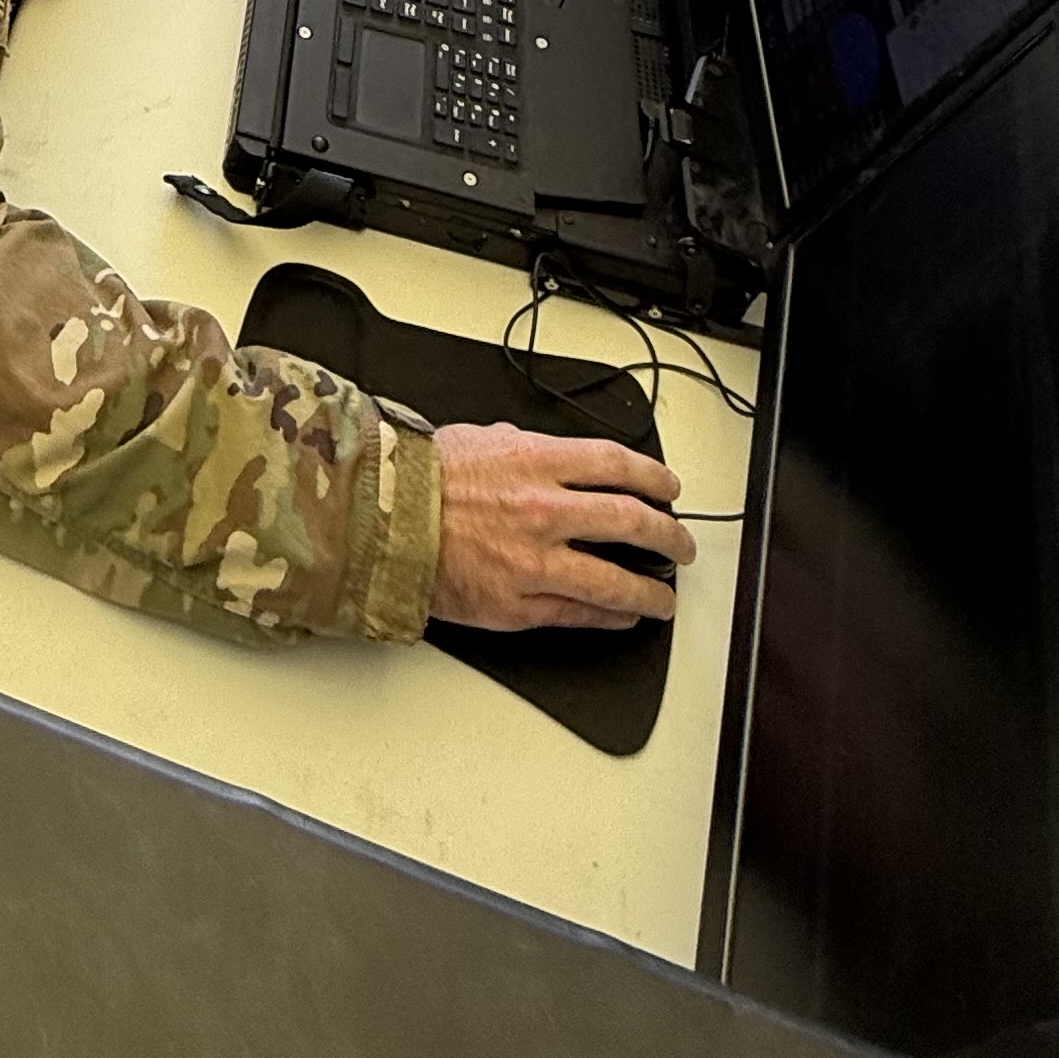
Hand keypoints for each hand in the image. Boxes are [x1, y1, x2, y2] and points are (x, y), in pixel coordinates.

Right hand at [427, 424, 693, 632]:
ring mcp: (535, 563)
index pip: (619, 466)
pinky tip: (623, 616)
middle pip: (632, 522)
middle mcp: (545, 511)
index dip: (655, 478)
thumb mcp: (479, 440)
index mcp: (537, 462)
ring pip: (615, 581)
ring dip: (651, 592)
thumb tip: (549, 456)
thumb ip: (523, 448)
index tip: (669, 489)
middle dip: (669, 535)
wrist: (377, 521)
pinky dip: (609, 617)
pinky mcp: (517, 605)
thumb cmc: (418, 480)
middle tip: (681, 544)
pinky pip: (578, 615)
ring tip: (665, 599)